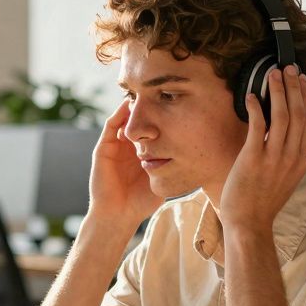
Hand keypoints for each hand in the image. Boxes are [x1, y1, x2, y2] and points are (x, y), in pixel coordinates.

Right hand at [87, 100, 163, 228]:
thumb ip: (175, 166)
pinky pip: (111, 126)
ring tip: (145, 92)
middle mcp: (127, 146)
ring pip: (123, 119)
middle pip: (138, 119)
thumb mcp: (164, 178)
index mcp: (140, 152)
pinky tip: (129, 105)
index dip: (160, 114)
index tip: (175, 101)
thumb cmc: (141, 202)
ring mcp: (114, 146)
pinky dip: (118, 114)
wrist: (119, 216)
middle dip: (147, 105)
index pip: (151, 126)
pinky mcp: (103, 149)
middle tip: (160, 90)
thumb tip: (202, 155)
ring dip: (132, 105)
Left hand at [219, 66, 305, 232]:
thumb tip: (285, 136)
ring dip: (279, 92)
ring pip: (283, 116)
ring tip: (274, 74)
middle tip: (289, 68)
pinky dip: (257, 109)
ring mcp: (274, 158)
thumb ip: (288, 157)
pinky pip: (259, 127)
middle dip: (295, 87)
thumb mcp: (285, 178)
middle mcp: (292, 157)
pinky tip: (252, 96)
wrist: (249, 225)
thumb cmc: (262, 202)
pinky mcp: (254, 159)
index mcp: (301, 160)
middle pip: (299, 114)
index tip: (302, 81)